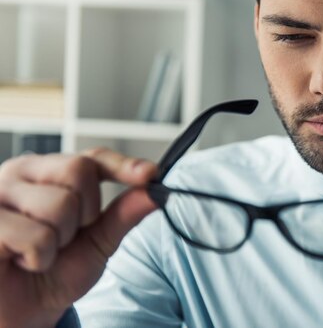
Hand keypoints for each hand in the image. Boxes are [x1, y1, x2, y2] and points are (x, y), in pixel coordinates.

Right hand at [0, 148, 157, 327]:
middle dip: (84, 214)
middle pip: (78, 170)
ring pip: (58, 204)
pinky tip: (19, 260)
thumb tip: (157, 192)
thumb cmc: (53, 273)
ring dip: (57, 242)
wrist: (20, 314)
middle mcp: (22, 174)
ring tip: (38, 252)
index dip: (122, 164)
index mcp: (50, 173)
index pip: (92, 158)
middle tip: (63, 238)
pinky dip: (37, 258)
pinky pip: (33, 235)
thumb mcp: (97, 243)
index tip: (150, 174)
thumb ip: (123, 214)